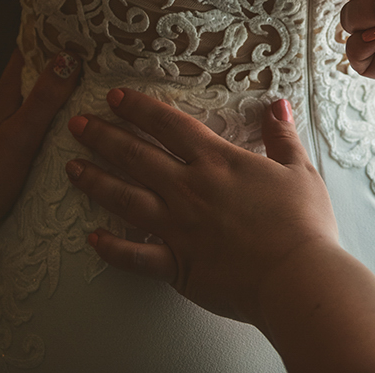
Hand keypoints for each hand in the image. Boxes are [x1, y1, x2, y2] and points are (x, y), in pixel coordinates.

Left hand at [0, 50, 80, 243]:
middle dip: (60, 64)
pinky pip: (21, 119)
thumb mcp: (21, 135)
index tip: (83, 31)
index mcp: (4, 93)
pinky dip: (41, 116)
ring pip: (26, 97)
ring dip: (51, 92)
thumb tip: (69, 58)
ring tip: (85, 94)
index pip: (29, 50)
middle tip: (97, 62)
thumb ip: (44, 99)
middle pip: (31, 72)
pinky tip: (57, 129)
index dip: (54, 36)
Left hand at [64, 90, 338, 326]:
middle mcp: (189, 188)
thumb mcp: (299, 170)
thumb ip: (281, 136)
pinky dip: (111, 248)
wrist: (297, 277)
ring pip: (125, 198)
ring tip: (71, 167)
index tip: (115, 97)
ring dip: (96, 180)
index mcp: (218, 162)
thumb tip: (277, 106)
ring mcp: (178, 226)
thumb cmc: (303, 225)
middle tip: (78, 124)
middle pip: (136, 155)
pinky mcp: (177, 264)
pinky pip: (134, 255)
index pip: (169, 125)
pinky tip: (91, 238)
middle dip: (104, 136)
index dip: (140, 108)